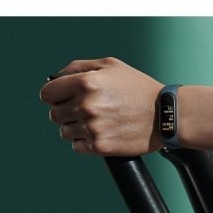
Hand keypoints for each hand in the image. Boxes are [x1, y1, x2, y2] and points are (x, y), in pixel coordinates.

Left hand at [40, 57, 164, 155]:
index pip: (47, 93)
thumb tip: (54, 77)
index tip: (63, 98)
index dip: (55, 95)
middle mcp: (86, 105)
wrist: (165, 114)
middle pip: (54, 114)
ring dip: (76, 128)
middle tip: (87, 110)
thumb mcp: (112, 66)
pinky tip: (102, 132)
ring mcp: (92, 127)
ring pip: (65, 132)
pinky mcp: (100, 146)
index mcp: (86, 82)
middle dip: (67, 112)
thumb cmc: (139, 88)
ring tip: (97, 122)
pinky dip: (86, 141)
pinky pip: (77, 146)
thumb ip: (79, 67)